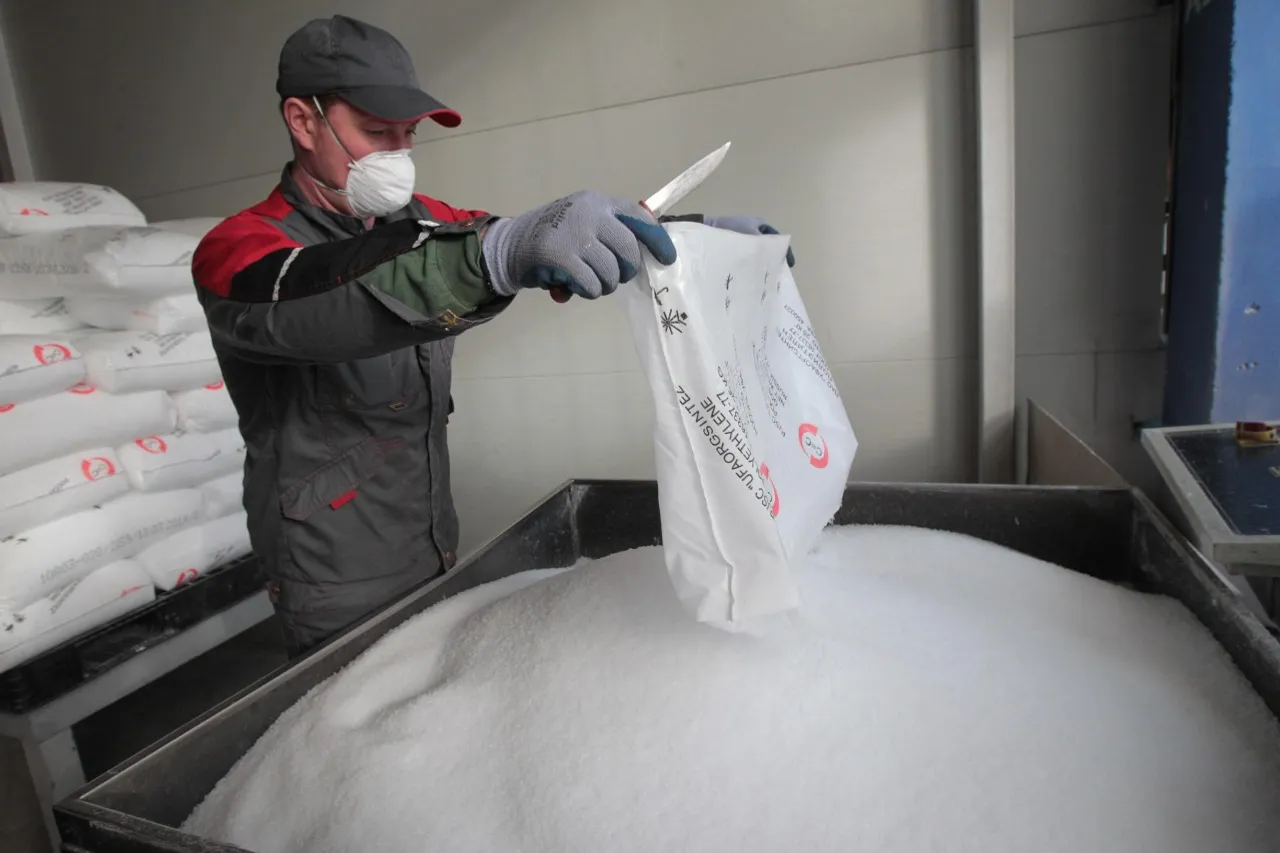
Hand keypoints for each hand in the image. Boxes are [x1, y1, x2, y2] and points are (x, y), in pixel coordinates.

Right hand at [483, 190, 677, 298]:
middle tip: (615, 278)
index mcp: (598, 202)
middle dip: (626, 270)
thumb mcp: (583, 223)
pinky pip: (591, 283)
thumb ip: (610, 231)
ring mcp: (575, 232)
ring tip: (589, 283)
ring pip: (611, 271)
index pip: (639, 217)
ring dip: (604, 286)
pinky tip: (575, 287)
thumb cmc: (553, 238)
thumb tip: (646, 254)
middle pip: (629, 249)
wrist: (509, 246)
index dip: (657, 240)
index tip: (668, 259)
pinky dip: (588, 291)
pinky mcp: (561, 254)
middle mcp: (589, 212)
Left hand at [703, 215, 795, 266]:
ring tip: (764, 278)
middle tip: (776, 274)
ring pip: (757, 252)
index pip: (777, 238)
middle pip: (767, 246)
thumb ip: (763, 248)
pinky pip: (746, 255)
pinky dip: (750, 264)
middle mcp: (752, 230)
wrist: (707, 230)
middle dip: (772, 259)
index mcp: (760, 224)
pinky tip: (749, 275)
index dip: (785, 251)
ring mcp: (742, 238)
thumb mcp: (752, 238)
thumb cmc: (731, 231)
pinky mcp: (732, 245)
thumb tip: (772, 261)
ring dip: (761, 263)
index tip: (789, 265)